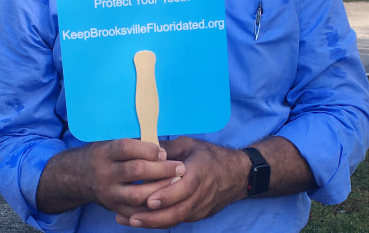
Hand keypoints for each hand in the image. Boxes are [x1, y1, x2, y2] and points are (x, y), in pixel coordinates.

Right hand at [88, 139, 186, 216]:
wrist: (79, 177)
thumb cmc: (104, 155)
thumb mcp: (110, 142)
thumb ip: (132, 142)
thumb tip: (161, 142)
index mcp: (104, 153)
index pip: (126, 148)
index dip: (147, 149)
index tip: (163, 151)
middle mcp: (105, 173)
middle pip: (136, 170)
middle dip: (161, 169)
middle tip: (180, 167)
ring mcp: (108, 193)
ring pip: (137, 194)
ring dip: (161, 189)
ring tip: (177, 182)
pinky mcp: (113, 207)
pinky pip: (136, 212)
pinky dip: (153, 207)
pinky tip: (167, 199)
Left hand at [116, 136, 247, 228]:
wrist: (237, 175)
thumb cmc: (210, 156)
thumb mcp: (190, 145)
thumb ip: (168, 149)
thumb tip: (142, 147)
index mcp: (200, 172)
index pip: (184, 188)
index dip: (167, 196)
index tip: (149, 200)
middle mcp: (201, 193)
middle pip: (179, 210)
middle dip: (155, 217)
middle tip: (132, 217)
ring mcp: (200, 207)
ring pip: (177, 219)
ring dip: (154, 222)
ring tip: (132, 221)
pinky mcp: (198, 215)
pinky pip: (178, 220)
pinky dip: (161, 222)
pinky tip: (143, 220)